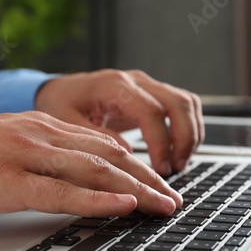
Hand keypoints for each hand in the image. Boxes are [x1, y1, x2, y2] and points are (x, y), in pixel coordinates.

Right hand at [0, 112, 180, 220]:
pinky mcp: (6, 181)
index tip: (157, 183)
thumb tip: (73, 178)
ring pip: (93, 172)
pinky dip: (96, 200)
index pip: (101, 144)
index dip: (136, 165)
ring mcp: (23, 155)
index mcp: (38, 126)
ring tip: (163, 205)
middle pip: (107, 156)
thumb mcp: (5, 147)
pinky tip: (122, 206)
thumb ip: (40, 157)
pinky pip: (61, 192)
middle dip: (147, 178)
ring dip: (135, 190)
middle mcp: (37, 134)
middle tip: (173, 198)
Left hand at [35, 69, 203, 175]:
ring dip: (190, 134)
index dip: (160, 141)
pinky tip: (179, 150)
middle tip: (176, 168)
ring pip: (186, 102)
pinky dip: (188, 127)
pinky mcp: (151, 94)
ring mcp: (146, 86)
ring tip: (179, 163)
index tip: (160, 168)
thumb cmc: (61, 104)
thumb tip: (127, 155)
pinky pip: (182, 105)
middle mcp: (135, 81)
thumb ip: (95, 138)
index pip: (151, 111)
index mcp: (114, 86)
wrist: (59, 90)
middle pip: (178, 103)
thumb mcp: (66, 123)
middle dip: (183, 138)